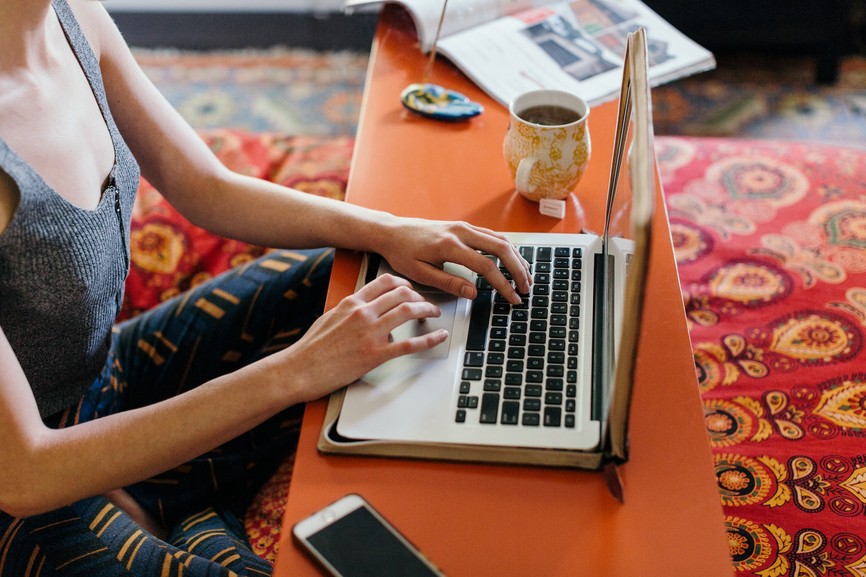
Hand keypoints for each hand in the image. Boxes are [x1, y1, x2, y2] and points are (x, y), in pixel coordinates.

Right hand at [275, 274, 446, 402]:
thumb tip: (366, 311)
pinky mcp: (375, 354)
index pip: (385, 282)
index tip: (411, 289)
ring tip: (435, 314)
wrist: (299, 369)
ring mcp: (370, 332)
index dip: (404, 283)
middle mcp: (362, 313)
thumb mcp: (330, 318)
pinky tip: (439, 337)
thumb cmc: (311, 348)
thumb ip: (351, 311)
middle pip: (401, 293)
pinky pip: (409, 344)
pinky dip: (429, 339)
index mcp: (351, 302)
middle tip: (427, 303)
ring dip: (427, 309)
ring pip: (408, 310)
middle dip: (420, 295)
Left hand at [377, 219, 530, 303]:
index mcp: (450, 246)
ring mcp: (464, 227)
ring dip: (516, 258)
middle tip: (527, 289)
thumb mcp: (420, 273)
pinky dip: (507, 249)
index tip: (513, 298)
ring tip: (526, 277)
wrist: (392, 232)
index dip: (504, 284)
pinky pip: (492, 235)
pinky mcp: (465, 226)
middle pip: (501, 249)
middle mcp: (461, 232)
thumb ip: (449, 283)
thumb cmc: (403, 253)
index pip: (487, 267)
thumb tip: (473, 293)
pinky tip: (513, 261)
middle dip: (519, 270)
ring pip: (500, 240)